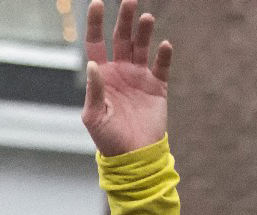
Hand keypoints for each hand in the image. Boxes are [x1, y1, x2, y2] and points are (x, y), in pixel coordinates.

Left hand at [81, 0, 171, 156]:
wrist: (134, 157)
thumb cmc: (108, 139)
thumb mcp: (94, 117)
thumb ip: (94, 90)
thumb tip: (93, 64)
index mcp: (102, 76)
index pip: (96, 43)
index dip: (95, 24)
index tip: (97, 3)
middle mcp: (120, 71)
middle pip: (122, 38)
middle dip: (124, 19)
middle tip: (129, 1)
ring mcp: (139, 77)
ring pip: (142, 46)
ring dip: (143, 31)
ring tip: (145, 18)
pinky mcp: (157, 87)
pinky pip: (161, 66)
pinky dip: (163, 55)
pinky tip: (164, 45)